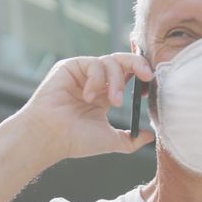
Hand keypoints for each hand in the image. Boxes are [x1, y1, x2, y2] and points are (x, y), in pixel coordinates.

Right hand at [15, 53, 155, 161]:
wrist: (51, 138)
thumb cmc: (75, 140)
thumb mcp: (111, 140)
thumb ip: (131, 139)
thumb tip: (151, 136)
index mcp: (105, 95)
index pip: (129, 75)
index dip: (141, 76)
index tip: (148, 91)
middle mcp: (95, 81)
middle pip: (123, 61)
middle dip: (138, 65)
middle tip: (147, 77)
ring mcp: (83, 73)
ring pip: (111, 61)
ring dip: (117, 81)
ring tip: (114, 102)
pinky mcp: (70, 66)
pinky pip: (93, 63)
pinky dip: (96, 79)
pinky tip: (88, 96)